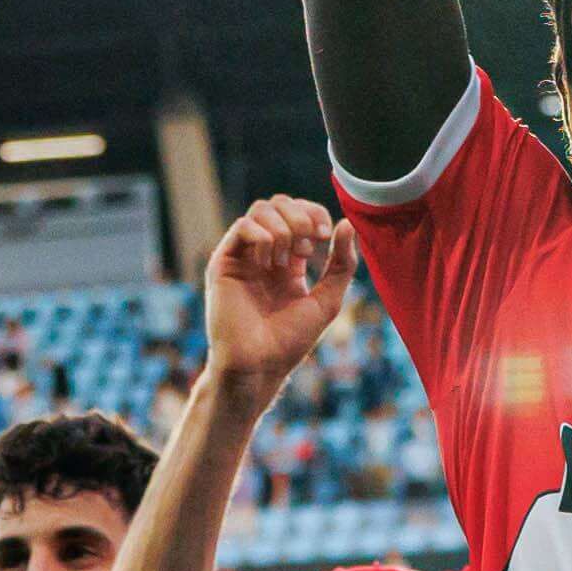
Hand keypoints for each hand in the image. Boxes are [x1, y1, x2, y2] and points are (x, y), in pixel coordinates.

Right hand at [206, 198, 358, 388]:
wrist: (259, 365)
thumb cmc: (290, 340)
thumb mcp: (327, 300)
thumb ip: (341, 264)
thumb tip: (347, 224)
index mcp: (286, 262)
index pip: (298, 214)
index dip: (314, 213)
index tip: (325, 234)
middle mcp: (263, 255)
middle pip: (278, 205)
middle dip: (299, 215)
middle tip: (308, 243)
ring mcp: (243, 257)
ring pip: (260, 210)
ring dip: (282, 225)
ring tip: (286, 257)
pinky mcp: (223, 263)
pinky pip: (242, 227)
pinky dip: (261, 234)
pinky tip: (269, 259)